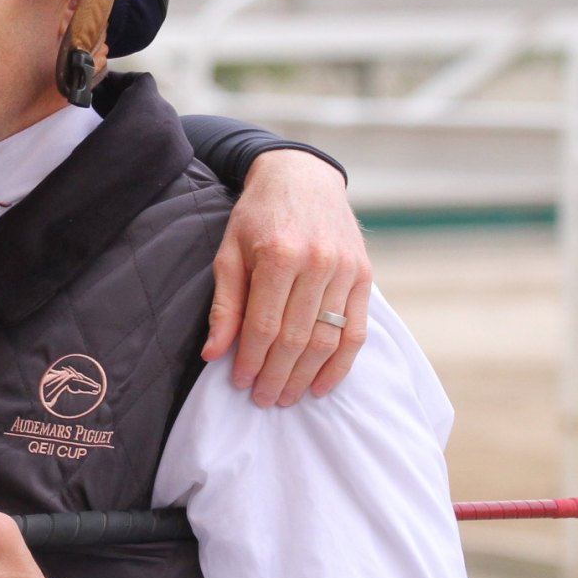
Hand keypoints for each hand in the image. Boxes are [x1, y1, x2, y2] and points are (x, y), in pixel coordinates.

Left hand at [202, 148, 370, 406]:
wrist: (302, 177)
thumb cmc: (257, 216)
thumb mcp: (229, 251)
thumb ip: (224, 303)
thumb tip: (213, 353)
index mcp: (279, 254)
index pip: (264, 325)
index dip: (250, 360)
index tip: (239, 384)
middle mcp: (317, 262)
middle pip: (297, 338)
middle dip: (276, 376)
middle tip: (262, 400)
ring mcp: (345, 269)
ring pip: (328, 340)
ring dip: (306, 377)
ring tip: (287, 397)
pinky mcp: (364, 275)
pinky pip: (356, 331)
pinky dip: (340, 364)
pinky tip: (321, 385)